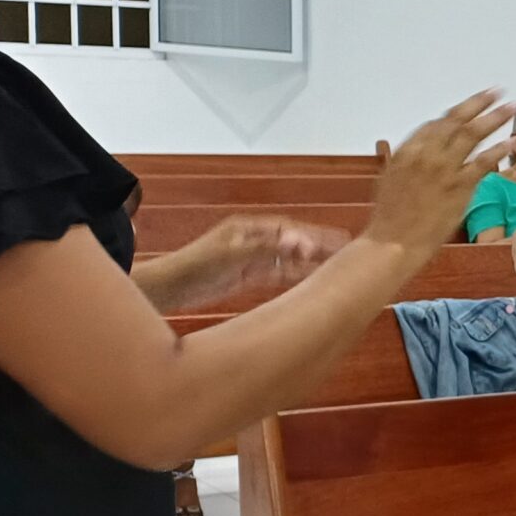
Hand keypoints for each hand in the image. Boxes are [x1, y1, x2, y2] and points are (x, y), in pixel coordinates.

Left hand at [201, 214, 347, 300]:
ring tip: (337, 266)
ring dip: (310, 261)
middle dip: (318, 245)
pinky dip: (295, 275)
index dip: (313, 234)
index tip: (337, 241)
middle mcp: (253, 240)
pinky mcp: (247, 276)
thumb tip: (297, 242)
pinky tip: (312, 280)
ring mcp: (251, 258)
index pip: (288, 227)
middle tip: (347, 250)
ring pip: (288, 258)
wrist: (167, 288)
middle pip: (292, 240)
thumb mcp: (230, 256)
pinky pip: (278, 273)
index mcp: (248, 228)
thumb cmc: (192, 267)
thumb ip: (264, 250)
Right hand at [368, 91, 515, 251]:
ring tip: (511, 107)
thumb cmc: (390, 215)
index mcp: (409, 149)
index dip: (460, 110)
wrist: (393, 242)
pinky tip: (511, 143)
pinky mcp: (460, 188)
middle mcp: (427, 154)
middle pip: (458, 121)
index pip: (439, 122)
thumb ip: (412, 159)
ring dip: (495, 118)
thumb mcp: (393, 177)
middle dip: (480, 103)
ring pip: (473, 135)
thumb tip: (425, 149)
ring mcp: (445, 169)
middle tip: (497, 92)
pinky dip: (499, 151)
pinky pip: (484, 163)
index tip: (474, 104)